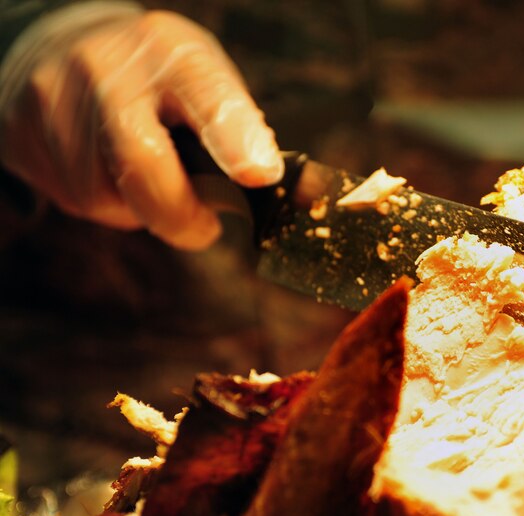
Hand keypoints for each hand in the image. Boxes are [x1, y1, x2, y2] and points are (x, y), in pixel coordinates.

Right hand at [0, 2, 283, 249]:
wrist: (61, 47)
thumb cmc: (156, 78)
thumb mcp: (203, 80)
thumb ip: (237, 128)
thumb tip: (269, 184)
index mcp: (171, 50)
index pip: (206, 94)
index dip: (234, 138)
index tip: (260, 174)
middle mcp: (106, 68)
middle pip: (143, 164)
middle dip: (179, 215)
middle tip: (203, 230)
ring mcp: (56, 98)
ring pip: (105, 196)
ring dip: (138, 208)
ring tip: (146, 176)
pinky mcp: (23, 132)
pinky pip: (74, 199)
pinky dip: (104, 201)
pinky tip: (106, 171)